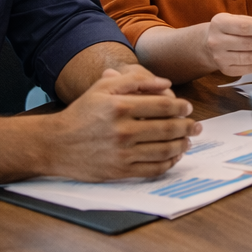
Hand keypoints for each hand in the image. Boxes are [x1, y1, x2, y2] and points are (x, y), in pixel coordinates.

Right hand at [42, 66, 198, 180]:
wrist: (55, 144)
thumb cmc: (81, 114)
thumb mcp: (102, 88)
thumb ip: (134, 81)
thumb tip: (165, 83)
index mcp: (120, 107)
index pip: (163, 105)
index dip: (181, 107)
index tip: (188, 108)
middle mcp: (122, 130)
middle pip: (168, 128)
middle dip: (187, 127)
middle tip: (196, 126)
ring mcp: (122, 153)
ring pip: (165, 150)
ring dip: (182, 145)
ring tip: (187, 141)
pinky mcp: (120, 171)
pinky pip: (153, 169)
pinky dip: (169, 163)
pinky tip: (173, 157)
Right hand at [204, 13, 251, 77]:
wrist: (208, 43)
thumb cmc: (228, 29)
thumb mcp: (235, 19)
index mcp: (219, 23)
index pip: (246, 27)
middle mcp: (216, 41)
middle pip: (249, 43)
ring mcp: (219, 58)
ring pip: (250, 57)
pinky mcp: (225, 70)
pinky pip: (248, 68)